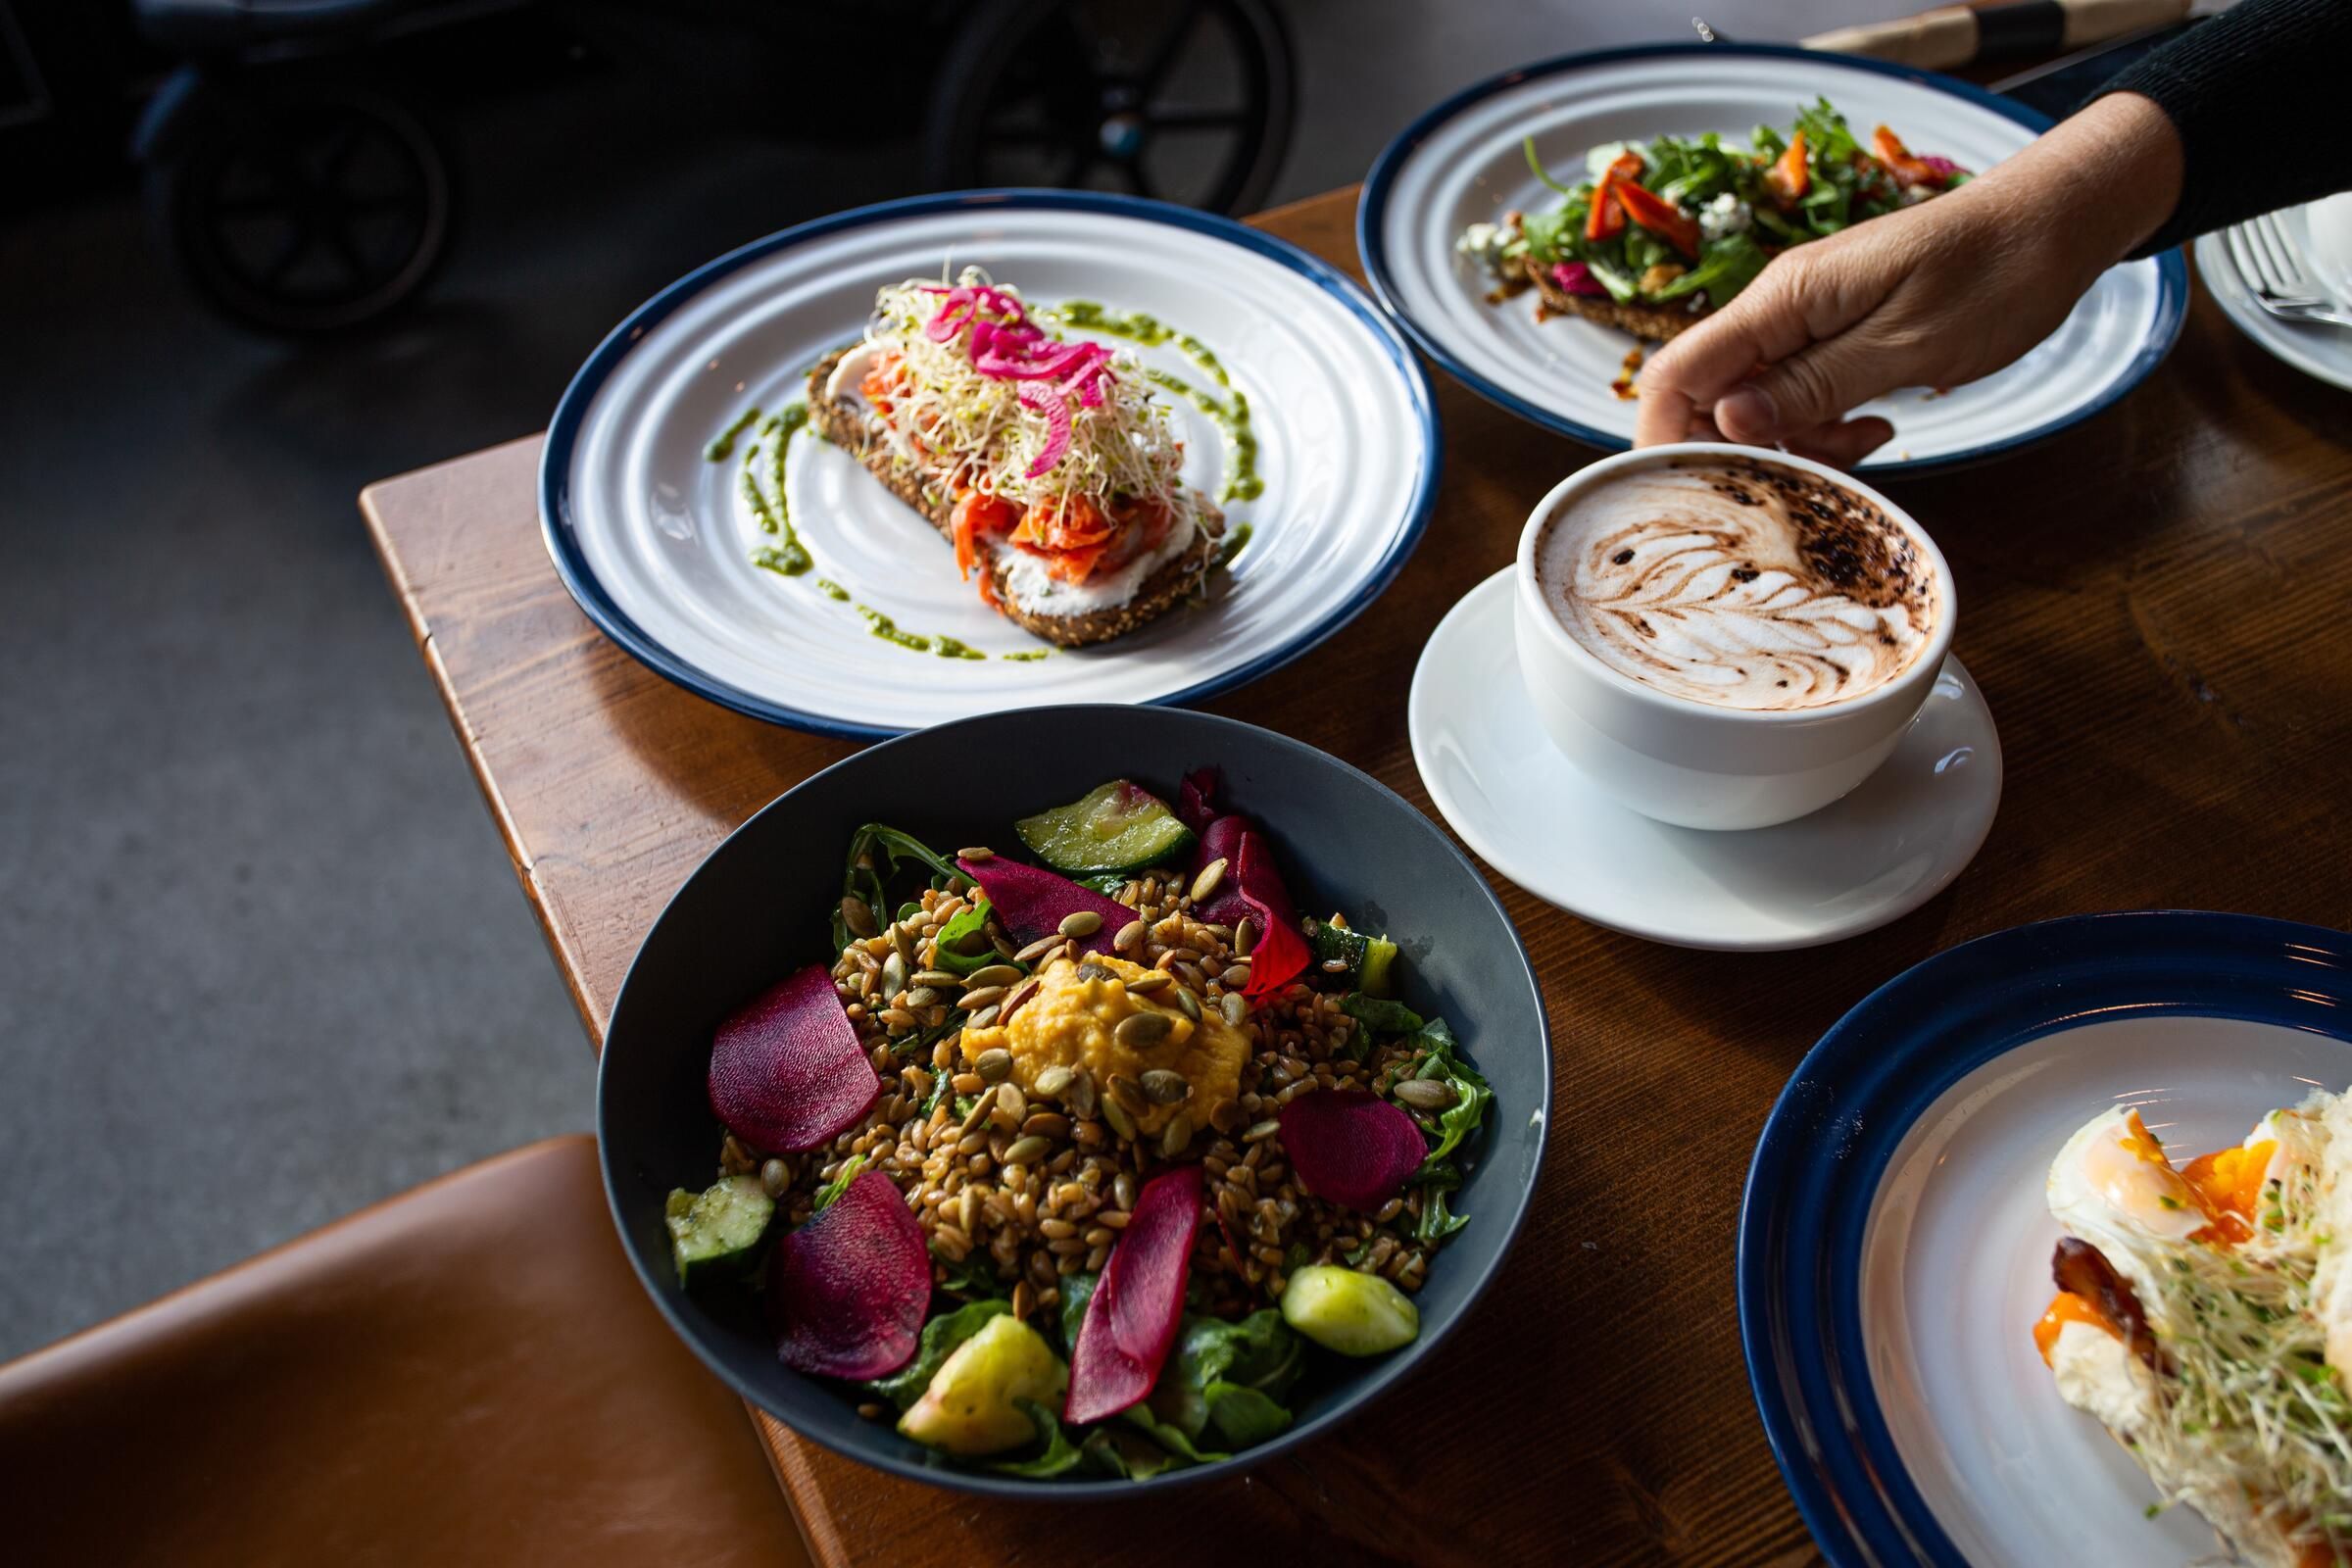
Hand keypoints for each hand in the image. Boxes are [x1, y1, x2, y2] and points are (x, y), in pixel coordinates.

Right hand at [1632, 93, 2183, 464]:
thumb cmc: (1994, 272)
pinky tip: (1875, 428)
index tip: (1684, 497)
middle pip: (1706, 395)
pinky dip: (1825, 428)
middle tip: (1792, 486)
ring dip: (1792, 444)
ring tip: (1861, 447)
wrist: (2054, 225)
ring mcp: (1805, 322)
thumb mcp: (1908, 344)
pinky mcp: (1835, 337)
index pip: (1677, 374)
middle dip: (1733, 451)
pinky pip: (1798, 398)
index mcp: (1784, 300)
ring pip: (1754, 406)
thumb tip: (1729, 424)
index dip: (1664, 439)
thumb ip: (1814, 385)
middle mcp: (1780, 308)